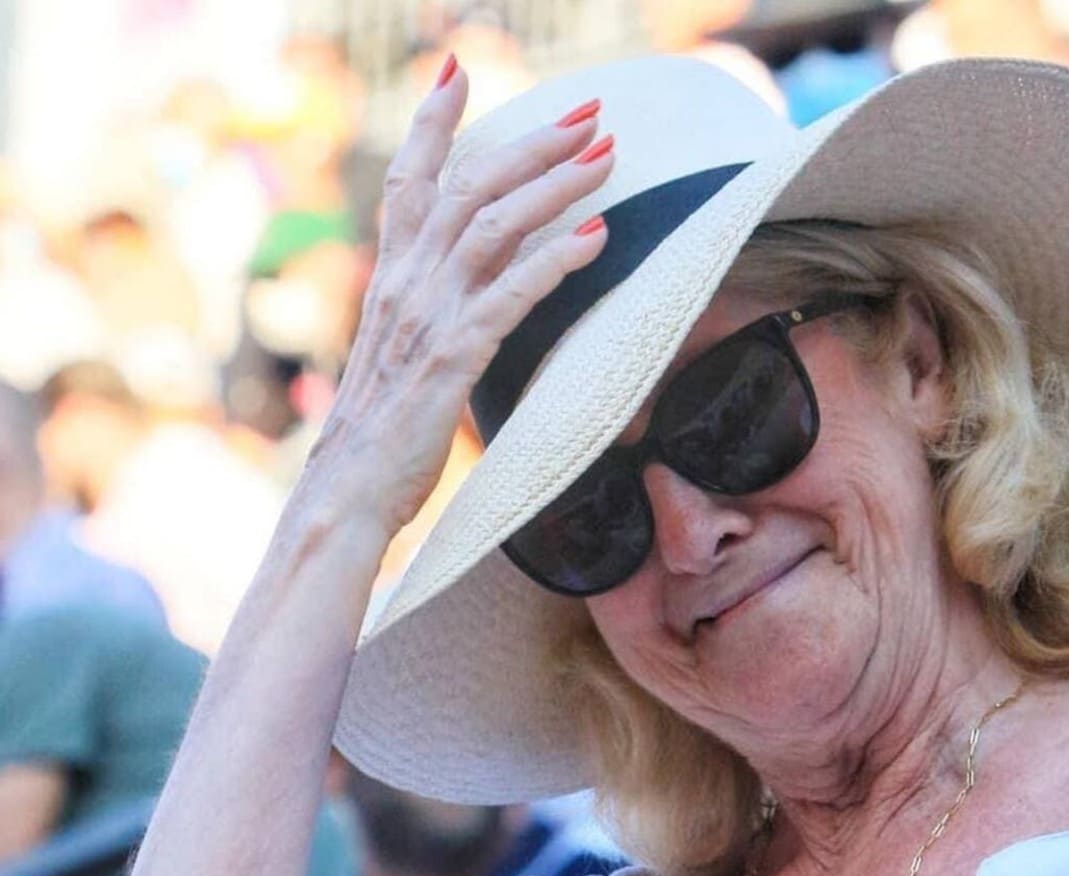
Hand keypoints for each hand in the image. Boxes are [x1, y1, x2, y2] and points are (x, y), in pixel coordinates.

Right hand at [303, 63, 613, 543]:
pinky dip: (556, 258)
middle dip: (533, 142)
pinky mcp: (452, 356)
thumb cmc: (377, 445)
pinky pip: (511, 292)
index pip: (411, 180)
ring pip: (494, 224)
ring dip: (556, 184)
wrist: (344, 496)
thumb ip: (426, 323)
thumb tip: (463, 305)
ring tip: (608, 157)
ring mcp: (427, 317)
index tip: (458, 70)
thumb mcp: (400, 366)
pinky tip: (598, 235)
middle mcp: (405, 285)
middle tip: (589, 113)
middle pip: (470, 186)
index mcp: (390, 282)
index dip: (434, 122)